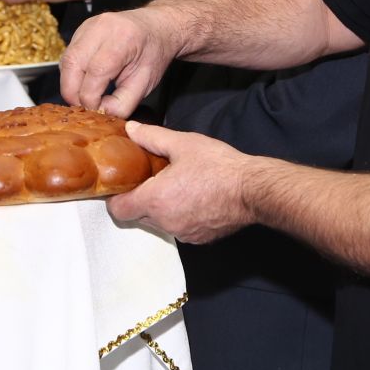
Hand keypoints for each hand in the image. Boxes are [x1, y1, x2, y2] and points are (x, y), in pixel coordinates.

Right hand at [60, 9, 176, 115]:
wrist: (156, 28)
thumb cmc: (153, 53)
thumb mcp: (145, 83)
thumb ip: (123, 103)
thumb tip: (100, 112)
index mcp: (123, 38)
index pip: (96, 71)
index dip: (90, 97)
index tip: (96, 110)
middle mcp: (102, 27)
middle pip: (72, 63)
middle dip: (73, 92)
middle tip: (84, 106)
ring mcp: (88, 26)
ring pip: (66, 60)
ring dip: (70, 83)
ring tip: (85, 95)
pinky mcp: (81, 30)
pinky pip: (68, 55)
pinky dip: (72, 73)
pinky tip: (85, 80)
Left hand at [106, 122, 256, 242]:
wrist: (253, 190)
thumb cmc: (218, 166)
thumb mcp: (183, 144)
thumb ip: (152, 138)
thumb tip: (132, 130)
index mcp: (155, 200)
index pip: (118, 210)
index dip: (116, 197)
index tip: (122, 184)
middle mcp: (164, 222)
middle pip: (137, 216)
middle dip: (139, 200)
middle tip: (151, 180)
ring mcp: (182, 233)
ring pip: (159, 223)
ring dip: (161, 209)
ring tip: (176, 187)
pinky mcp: (199, 239)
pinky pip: (180, 229)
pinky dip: (180, 217)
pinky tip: (194, 199)